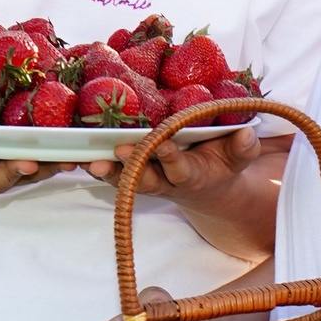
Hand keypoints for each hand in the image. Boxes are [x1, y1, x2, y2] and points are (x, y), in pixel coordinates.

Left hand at [83, 128, 276, 210]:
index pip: (179, 169)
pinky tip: (75, 156)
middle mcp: (164, 181)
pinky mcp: (129, 175)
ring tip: (90, 162)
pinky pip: (110, 172)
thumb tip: (246, 134)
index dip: (170, 158)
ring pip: (122, 180)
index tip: (162, 144)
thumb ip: (242, 148)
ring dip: (107, 172)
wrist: (206, 187)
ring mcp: (144, 179)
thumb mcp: (237, 158)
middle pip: (144, 180)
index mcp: (191, 176)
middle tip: (117, 153)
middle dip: (131, 168)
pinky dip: (94, 165)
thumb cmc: (220, 164)